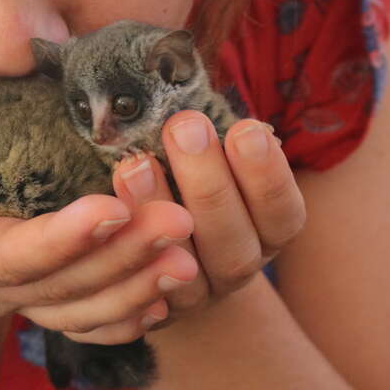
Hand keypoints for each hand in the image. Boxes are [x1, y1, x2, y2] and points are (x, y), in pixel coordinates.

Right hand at [0, 131, 195, 338]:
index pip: (7, 256)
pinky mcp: (23, 281)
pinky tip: (170, 293)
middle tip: (181, 223)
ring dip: (135, 282)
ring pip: (76, 303)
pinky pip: (79, 311)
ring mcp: (3, 289)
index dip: (61, 239)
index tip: (114, 207)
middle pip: (57, 284)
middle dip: (120, 258)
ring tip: (191, 255)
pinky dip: (125, 308)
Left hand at [111, 111, 306, 328]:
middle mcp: (239, 266)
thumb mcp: (216, 161)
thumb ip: (212, 138)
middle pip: (235, 241)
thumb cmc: (193, 185)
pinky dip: (124, 250)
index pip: (283, 212)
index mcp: (268, 230)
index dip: (267, 175)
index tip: (246, 129)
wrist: (165, 259)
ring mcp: (196, 295)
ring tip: (134, 163)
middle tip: (183, 126)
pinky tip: (106, 214)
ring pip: (186, 268)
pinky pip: (138, 290)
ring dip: (158, 212)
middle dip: (209, 182)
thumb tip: (189, 79)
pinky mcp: (150, 309)